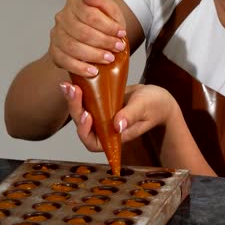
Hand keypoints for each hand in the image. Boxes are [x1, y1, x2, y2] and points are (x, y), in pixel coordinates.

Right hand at [49, 0, 126, 76]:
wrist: (94, 40)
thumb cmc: (103, 25)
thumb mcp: (109, 11)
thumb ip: (101, 2)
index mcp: (74, 3)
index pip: (90, 14)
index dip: (108, 26)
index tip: (121, 34)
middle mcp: (62, 18)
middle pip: (82, 32)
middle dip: (103, 42)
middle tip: (117, 48)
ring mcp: (56, 35)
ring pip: (73, 47)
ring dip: (94, 55)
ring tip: (108, 59)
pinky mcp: (54, 52)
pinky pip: (64, 61)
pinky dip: (80, 68)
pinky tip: (93, 71)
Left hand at [60, 82, 178, 151]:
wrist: (156, 97)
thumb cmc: (155, 105)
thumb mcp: (144, 108)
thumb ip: (131, 116)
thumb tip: (117, 126)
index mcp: (116, 136)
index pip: (93, 143)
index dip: (86, 132)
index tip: (87, 115)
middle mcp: (105, 129)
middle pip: (82, 126)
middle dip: (75, 109)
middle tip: (72, 91)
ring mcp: (102, 117)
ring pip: (81, 113)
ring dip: (73, 100)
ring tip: (68, 85)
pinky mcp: (100, 105)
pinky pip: (85, 102)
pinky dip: (78, 93)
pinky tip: (72, 81)